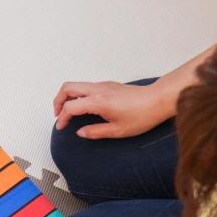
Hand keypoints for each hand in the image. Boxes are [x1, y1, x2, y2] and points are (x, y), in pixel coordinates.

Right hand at [53, 81, 170, 138]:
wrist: (158, 100)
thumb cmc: (143, 114)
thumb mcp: (118, 131)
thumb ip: (95, 132)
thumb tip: (81, 132)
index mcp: (98, 102)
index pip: (70, 106)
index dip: (62, 117)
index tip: (62, 126)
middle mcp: (98, 90)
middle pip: (67, 88)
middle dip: (58, 101)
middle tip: (58, 114)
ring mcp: (103, 85)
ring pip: (76, 85)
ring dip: (67, 97)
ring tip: (68, 111)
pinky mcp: (108, 85)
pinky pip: (86, 86)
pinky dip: (78, 95)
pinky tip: (83, 107)